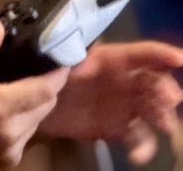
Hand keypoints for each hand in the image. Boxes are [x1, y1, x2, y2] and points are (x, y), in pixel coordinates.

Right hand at [0, 19, 68, 169]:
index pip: (45, 90)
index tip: (62, 60)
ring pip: (38, 122)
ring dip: (35, 106)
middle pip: (46, 106)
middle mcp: (12, 132)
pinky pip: (26, 137)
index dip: (57, 75)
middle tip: (37, 70)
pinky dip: (23, 122)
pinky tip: (4, 114)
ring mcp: (13, 151)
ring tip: (18, 91)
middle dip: (46, 88)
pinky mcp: (9, 163)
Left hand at [39, 40, 182, 144]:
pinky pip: (139, 137)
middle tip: (170, 100)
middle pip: (155, 83)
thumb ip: (71, 56)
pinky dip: (143, 146)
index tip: (179, 59)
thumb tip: (77, 49)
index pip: (142, 54)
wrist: (36, 104)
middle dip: (166, 89)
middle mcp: (124, 81)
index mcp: (111, 60)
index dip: (161, 54)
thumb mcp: (59, 62)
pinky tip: (137, 154)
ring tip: (162, 125)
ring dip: (162, 116)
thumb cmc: (49, 75)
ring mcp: (125, 105)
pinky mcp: (120, 127)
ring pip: (154, 110)